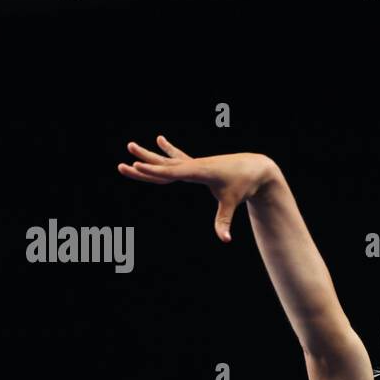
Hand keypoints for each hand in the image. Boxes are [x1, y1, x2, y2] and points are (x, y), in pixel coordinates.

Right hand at [117, 135, 276, 242]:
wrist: (256, 168)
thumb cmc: (244, 185)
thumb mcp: (233, 203)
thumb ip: (224, 221)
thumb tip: (225, 239)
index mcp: (199, 171)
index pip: (171, 172)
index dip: (153, 171)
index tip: (136, 166)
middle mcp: (194, 165)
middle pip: (163, 166)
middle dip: (143, 166)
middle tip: (122, 164)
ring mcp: (195, 164)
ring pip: (167, 160)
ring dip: (149, 155)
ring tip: (130, 145)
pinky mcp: (199, 165)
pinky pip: (179, 158)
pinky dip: (169, 150)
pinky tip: (160, 139)